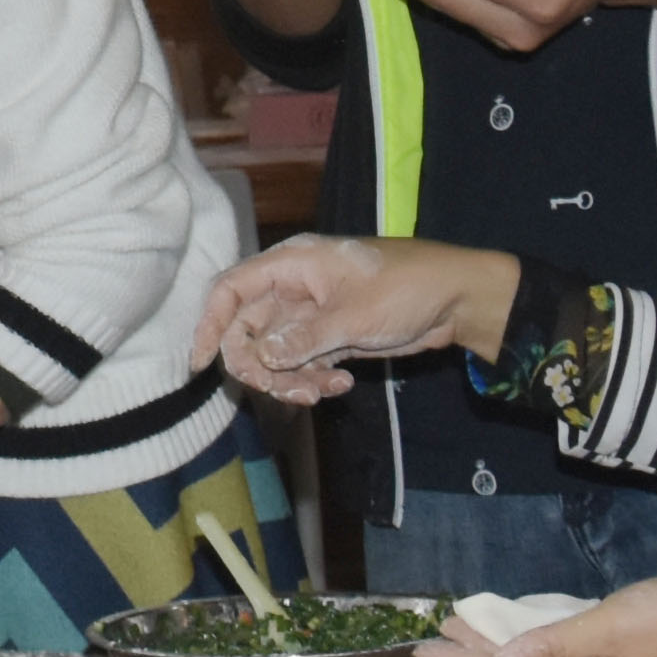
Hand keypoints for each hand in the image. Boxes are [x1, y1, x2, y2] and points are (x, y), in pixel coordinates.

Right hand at [195, 232, 516, 409]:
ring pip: (275, 355)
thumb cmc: (407, 288)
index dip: (209, 324)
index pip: (232, 289)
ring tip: (322, 391)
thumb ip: (303, 338)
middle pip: (248, 331)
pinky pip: (302, 364)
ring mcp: (310, 316)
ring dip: (290, 380)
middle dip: (261, 366)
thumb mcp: (353, 315)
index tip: (199, 363)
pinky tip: (341, 385)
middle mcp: (294, 289)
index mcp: (293, 265)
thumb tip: (260, 357)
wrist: (456, 299)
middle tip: (286, 390)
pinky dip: (313, 380)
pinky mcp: (329, 338)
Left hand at [424, 566, 656, 656]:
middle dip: (477, 653)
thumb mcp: (612, 625)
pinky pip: (570, 646)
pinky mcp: (632, 648)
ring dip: (507, 644)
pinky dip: (542, 636)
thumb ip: (554, 644)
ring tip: (472, 623)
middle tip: (439, 634)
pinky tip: (534, 622)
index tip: (423, 652)